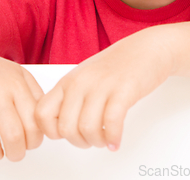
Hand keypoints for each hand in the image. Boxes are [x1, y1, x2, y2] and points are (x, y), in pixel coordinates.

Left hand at [34, 26, 174, 150]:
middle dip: (79, 142)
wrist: (147, 48)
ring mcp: (102, 85)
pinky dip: (112, 139)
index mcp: (68, 80)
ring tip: (105, 139)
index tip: (67, 133)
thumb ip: (70, 98)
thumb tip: (60, 126)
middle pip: (65, 129)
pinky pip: (111, 124)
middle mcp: (81, 82)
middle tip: (91, 139)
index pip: (41, 114)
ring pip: (87, 130)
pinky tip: (115, 140)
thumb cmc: (117, 65)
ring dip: (97, 142)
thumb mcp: (85, 77)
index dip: (53, 132)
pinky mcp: (123, 90)